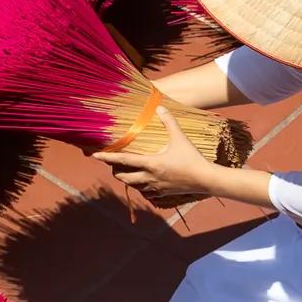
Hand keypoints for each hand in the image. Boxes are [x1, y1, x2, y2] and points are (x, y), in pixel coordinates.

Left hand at [93, 107, 217, 205]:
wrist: (206, 180)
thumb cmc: (192, 158)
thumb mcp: (180, 138)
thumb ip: (169, 122)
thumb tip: (160, 107)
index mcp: (150, 164)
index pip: (123, 160)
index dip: (107, 157)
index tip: (95, 155)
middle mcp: (149, 178)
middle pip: (123, 177)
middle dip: (115, 170)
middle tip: (113, 162)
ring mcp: (155, 188)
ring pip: (133, 186)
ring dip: (126, 178)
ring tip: (125, 170)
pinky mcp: (162, 194)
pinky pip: (146, 192)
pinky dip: (140, 187)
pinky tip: (143, 181)